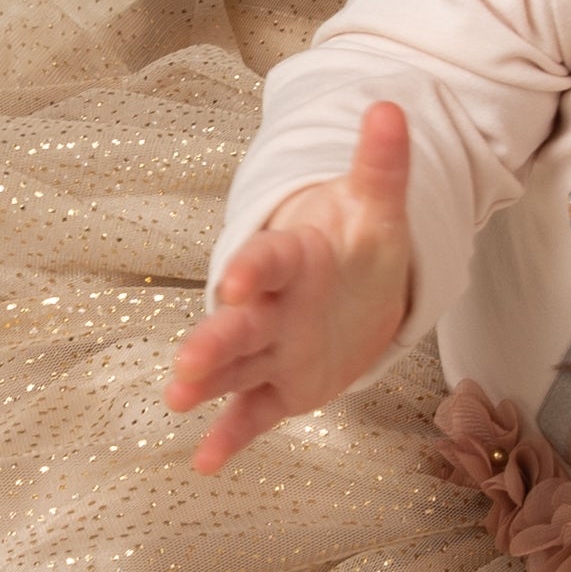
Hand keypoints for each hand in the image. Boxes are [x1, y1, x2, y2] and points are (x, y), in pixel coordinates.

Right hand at [165, 101, 412, 472]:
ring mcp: (271, 350)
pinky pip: (251, 414)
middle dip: (214, 342)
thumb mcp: (377, 208)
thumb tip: (392, 109)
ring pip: (234, 367)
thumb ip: (381, 166)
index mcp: (292, 259)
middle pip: (237, 324)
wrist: (355, 287)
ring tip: (177, 399)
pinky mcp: (280, 387)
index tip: (237, 281)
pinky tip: (205, 462)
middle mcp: (270, 308)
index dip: (254, 270)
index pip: (270, 262)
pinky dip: (230, 437)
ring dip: (207, 383)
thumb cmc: (357, 245)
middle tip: (186, 364)